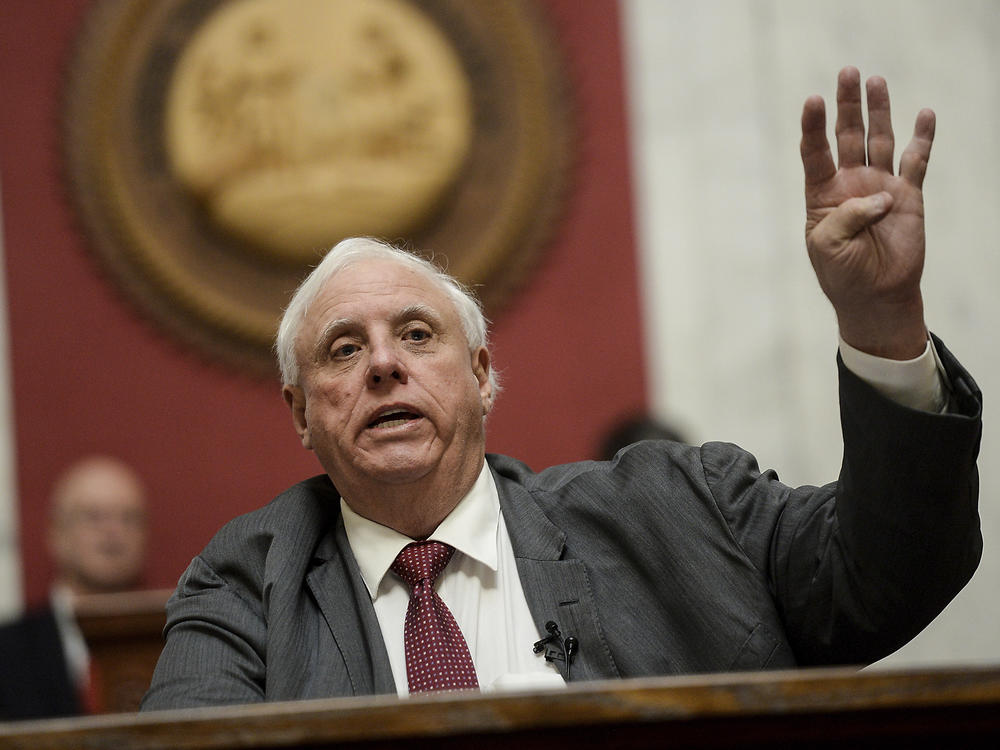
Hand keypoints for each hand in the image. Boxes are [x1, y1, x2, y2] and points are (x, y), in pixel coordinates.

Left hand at [800, 66, 933, 358]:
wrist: (875, 297)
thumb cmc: (842, 274)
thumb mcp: (828, 247)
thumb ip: (846, 218)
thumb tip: (881, 196)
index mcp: (821, 194)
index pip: (814, 152)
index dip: (813, 127)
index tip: (813, 100)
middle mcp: (849, 183)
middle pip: (848, 135)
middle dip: (847, 105)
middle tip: (848, 72)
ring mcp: (880, 186)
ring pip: (880, 140)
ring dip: (879, 111)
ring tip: (875, 81)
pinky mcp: (909, 196)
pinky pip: (916, 161)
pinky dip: (922, 138)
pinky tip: (924, 114)